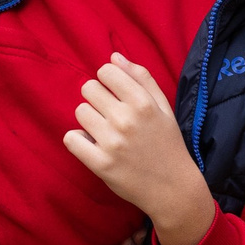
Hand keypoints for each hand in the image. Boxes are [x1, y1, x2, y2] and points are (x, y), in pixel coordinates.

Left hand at [61, 54, 215, 244]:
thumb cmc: (168, 144)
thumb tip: (114, 56)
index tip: (115, 94)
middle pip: (88, 88)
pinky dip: (78, 140)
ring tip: (104, 132)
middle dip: (96, 99)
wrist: (173, 189)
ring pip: (79, 112)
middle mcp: (126, 120)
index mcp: (143, 103)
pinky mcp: (100, 164)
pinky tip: (92, 145)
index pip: (105, 71)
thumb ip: (141, 78)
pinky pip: (71, 138)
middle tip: (109, 115)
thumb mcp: (163, 107)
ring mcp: (112, 143)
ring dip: (89, 120)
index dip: (107, 80)